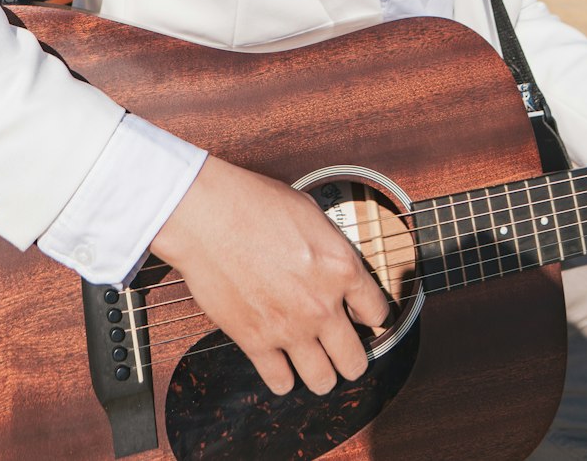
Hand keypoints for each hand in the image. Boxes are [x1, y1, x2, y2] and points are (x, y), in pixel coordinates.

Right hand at [149, 156, 389, 394]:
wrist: (209, 217)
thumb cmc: (255, 204)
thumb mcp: (310, 213)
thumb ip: (330, 247)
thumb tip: (335, 264)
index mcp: (341, 267)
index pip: (377, 312)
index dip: (371, 316)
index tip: (362, 317)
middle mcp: (322, 304)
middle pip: (355, 360)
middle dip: (351, 357)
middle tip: (342, 349)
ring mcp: (290, 328)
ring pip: (322, 381)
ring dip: (321, 373)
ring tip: (314, 362)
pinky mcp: (256, 342)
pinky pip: (280, 382)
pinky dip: (282, 377)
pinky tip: (280, 364)